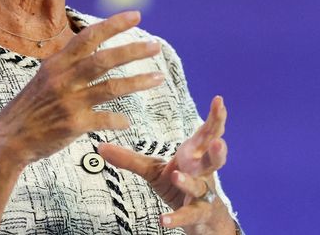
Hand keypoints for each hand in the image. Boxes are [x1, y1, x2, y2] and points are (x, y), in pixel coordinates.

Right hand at [0, 10, 163, 165]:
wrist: (8, 139)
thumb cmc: (30, 107)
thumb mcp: (44, 77)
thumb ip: (68, 63)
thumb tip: (92, 48)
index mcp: (56, 62)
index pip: (89, 36)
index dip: (113, 24)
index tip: (136, 15)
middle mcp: (63, 78)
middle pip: (105, 59)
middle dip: (133, 50)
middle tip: (155, 45)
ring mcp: (69, 101)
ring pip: (111, 88)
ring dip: (138, 82)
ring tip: (158, 78)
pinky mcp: (73, 124)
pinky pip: (105, 120)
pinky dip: (119, 120)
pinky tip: (127, 122)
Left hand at [99, 96, 234, 232]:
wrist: (200, 218)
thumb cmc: (179, 182)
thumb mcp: (153, 168)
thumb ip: (129, 158)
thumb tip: (100, 147)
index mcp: (195, 154)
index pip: (208, 133)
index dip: (215, 117)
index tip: (218, 100)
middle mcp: (203, 172)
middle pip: (214, 160)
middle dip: (217, 150)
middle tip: (217, 142)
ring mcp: (202, 193)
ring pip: (198, 187)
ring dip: (188, 182)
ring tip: (177, 176)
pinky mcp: (196, 214)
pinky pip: (187, 215)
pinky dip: (176, 217)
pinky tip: (163, 219)